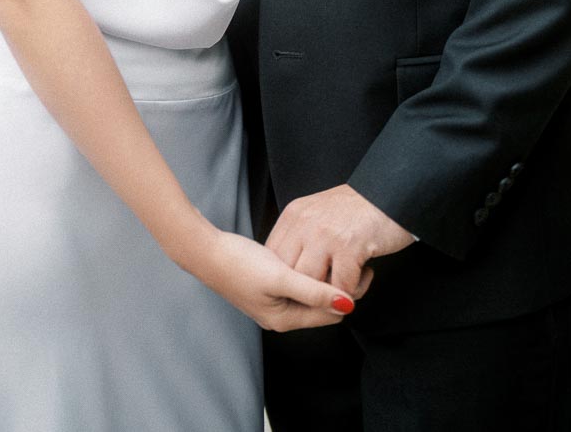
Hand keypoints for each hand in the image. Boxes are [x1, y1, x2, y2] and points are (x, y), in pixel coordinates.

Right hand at [195, 230, 356, 331]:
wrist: (204, 251)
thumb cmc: (238, 263)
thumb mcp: (279, 276)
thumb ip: (313, 290)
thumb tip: (348, 303)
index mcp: (285, 319)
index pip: (331, 314)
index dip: (351, 294)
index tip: (366, 268)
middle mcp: (281, 315)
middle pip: (323, 306)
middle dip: (341, 287)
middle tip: (358, 259)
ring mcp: (273, 302)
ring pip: (311, 294)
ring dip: (326, 278)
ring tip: (340, 254)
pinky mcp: (267, 286)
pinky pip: (298, 284)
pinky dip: (310, 272)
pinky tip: (314, 254)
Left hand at [266, 184, 414, 296]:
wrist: (392, 191)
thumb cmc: (358, 207)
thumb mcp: (318, 213)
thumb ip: (301, 236)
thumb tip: (289, 269)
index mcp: (294, 215)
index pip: (273, 258)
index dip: (286, 280)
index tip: (303, 289)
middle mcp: (305, 223)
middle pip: (289, 275)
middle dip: (308, 292)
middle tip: (327, 294)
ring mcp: (325, 235)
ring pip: (312, 286)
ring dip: (331, 295)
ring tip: (347, 285)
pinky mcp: (349, 247)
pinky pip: (341, 288)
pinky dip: (354, 291)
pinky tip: (364, 275)